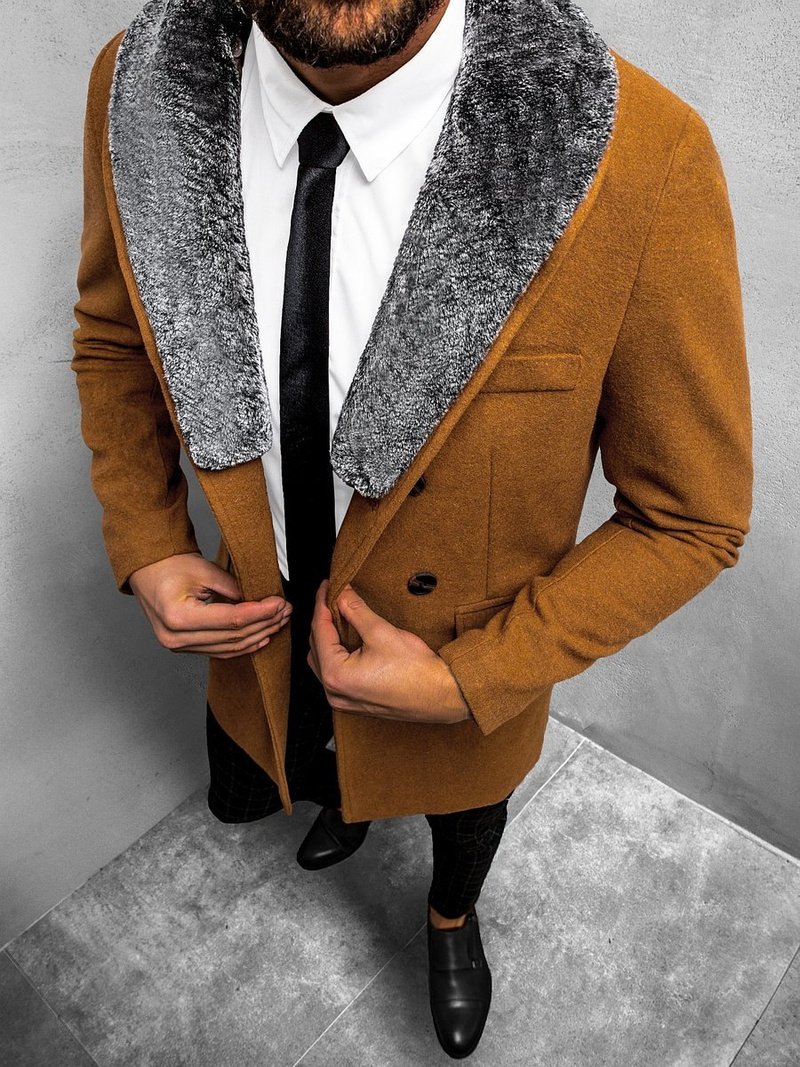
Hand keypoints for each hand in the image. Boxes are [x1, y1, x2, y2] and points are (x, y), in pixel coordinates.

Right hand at [128, 552, 290, 658]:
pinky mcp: (184, 647)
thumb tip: (261, 602)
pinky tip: (261, 638)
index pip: (231, 620)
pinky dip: (242, 646)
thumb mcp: (204, 570)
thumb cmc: (170, 566)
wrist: (148, 571)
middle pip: (232, 636)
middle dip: (264, 623)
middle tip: (284, 610)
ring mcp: (179, 646)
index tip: (279, 603)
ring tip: (278, 621)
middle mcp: (176, 637)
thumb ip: (233, 588)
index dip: (260, 613)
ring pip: (229, 648)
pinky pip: (218, 651)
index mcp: (178, 617)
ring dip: (257, 635)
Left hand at [307, 580, 470, 724]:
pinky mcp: (355, 703)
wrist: (442, 695)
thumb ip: (355, 610)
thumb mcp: (381, 632)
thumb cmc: (417, 671)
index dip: (322, 604)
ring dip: (328, 639)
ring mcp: (343, 701)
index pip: (319, 631)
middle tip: (333, 597)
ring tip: (339, 615)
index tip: (327, 586)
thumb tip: (342, 594)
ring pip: (323, 662)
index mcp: (336, 675)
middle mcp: (334, 692)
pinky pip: (335, 675)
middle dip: (324, 621)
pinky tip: (348, 640)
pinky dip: (337, 655)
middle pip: (317, 647)